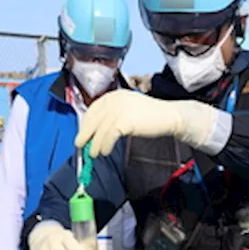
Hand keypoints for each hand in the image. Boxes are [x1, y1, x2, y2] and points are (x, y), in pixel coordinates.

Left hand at [76, 90, 217, 156]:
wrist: (168, 116)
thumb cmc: (150, 116)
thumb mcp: (128, 110)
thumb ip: (113, 115)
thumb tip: (97, 131)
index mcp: (114, 95)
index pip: (93, 109)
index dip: (85, 123)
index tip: (82, 134)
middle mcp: (114, 100)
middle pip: (93, 119)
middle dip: (85, 134)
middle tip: (80, 145)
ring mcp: (119, 109)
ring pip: (100, 130)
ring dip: (95, 144)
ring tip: (93, 154)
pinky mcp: (124, 120)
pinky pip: (109, 136)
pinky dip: (104, 145)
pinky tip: (104, 152)